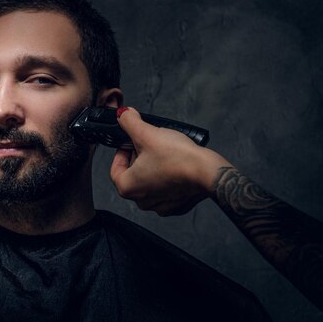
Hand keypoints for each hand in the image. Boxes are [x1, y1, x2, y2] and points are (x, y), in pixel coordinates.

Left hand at [109, 107, 232, 215]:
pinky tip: (175, 165)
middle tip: (148, 144)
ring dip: (153, 168)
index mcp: (127, 187)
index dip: (121, 152)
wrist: (207, 171)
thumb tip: (123, 115)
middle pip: (133, 175)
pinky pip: (166, 190)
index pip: (115, 168)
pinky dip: (168, 178)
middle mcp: (141, 201)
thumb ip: (129, 122)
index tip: (130, 143)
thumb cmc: (177, 157)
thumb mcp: (147, 133)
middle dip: (138, 158)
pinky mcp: (177, 206)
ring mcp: (160, 206)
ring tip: (163, 153)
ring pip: (149, 183)